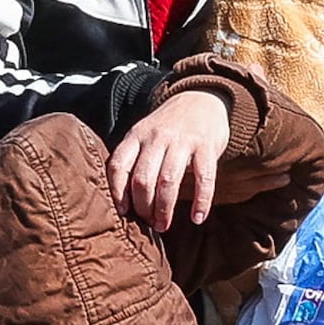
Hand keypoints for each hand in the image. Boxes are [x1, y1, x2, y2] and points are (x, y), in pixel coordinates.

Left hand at [106, 84, 233, 233]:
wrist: (202, 99)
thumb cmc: (168, 128)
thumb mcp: (144, 135)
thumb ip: (133, 160)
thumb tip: (124, 203)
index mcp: (136, 136)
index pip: (118, 165)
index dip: (117, 192)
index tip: (123, 213)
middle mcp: (156, 137)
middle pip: (143, 179)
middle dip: (144, 208)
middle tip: (148, 223)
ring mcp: (182, 141)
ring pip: (168, 181)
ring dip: (165, 209)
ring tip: (163, 225)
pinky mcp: (206, 146)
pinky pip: (204, 178)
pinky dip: (201, 201)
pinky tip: (197, 218)